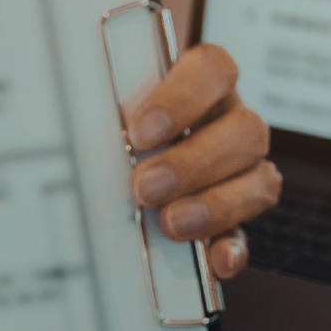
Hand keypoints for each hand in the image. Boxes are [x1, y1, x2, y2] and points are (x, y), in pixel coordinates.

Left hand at [125, 43, 279, 279]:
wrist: (112, 183)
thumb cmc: (113, 136)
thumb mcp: (106, 116)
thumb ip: (103, 116)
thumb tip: (71, 130)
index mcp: (204, 86)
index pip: (214, 69)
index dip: (183, 98)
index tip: (142, 131)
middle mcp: (230, 124)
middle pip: (245, 131)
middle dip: (194, 163)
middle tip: (145, 187)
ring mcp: (241, 172)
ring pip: (259, 181)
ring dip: (216, 205)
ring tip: (170, 224)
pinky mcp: (234, 221)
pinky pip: (246, 236)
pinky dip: (231, 249)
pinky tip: (214, 260)